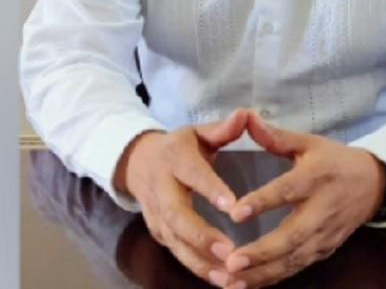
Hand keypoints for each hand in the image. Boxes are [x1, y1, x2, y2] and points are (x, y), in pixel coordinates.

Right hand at [115, 108, 250, 287]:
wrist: (137, 162)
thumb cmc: (180, 147)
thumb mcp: (198, 132)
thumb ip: (223, 128)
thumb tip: (248, 114)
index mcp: (175, 159)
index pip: (193, 175)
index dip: (211, 190)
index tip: (234, 207)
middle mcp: (162, 189)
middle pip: (178, 216)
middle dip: (203, 237)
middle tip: (231, 253)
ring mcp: (157, 215)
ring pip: (176, 242)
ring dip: (202, 262)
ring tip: (230, 277)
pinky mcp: (159, 233)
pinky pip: (178, 255)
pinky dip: (199, 270)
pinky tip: (224, 282)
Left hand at [222, 111, 385, 287]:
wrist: (374, 184)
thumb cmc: (334, 160)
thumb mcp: (308, 142)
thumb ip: (276, 136)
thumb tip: (247, 117)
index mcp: (315, 177)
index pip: (287, 191)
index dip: (262, 202)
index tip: (236, 212)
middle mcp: (321, 209)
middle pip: (291, 236)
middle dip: (261, 252)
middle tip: (231, 262)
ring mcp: (324, 235)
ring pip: (294, 259)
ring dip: (263, 273)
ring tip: (233, 281)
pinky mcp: (325, 251)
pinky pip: (298, 268)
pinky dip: (273, 278)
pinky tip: (248, 285)